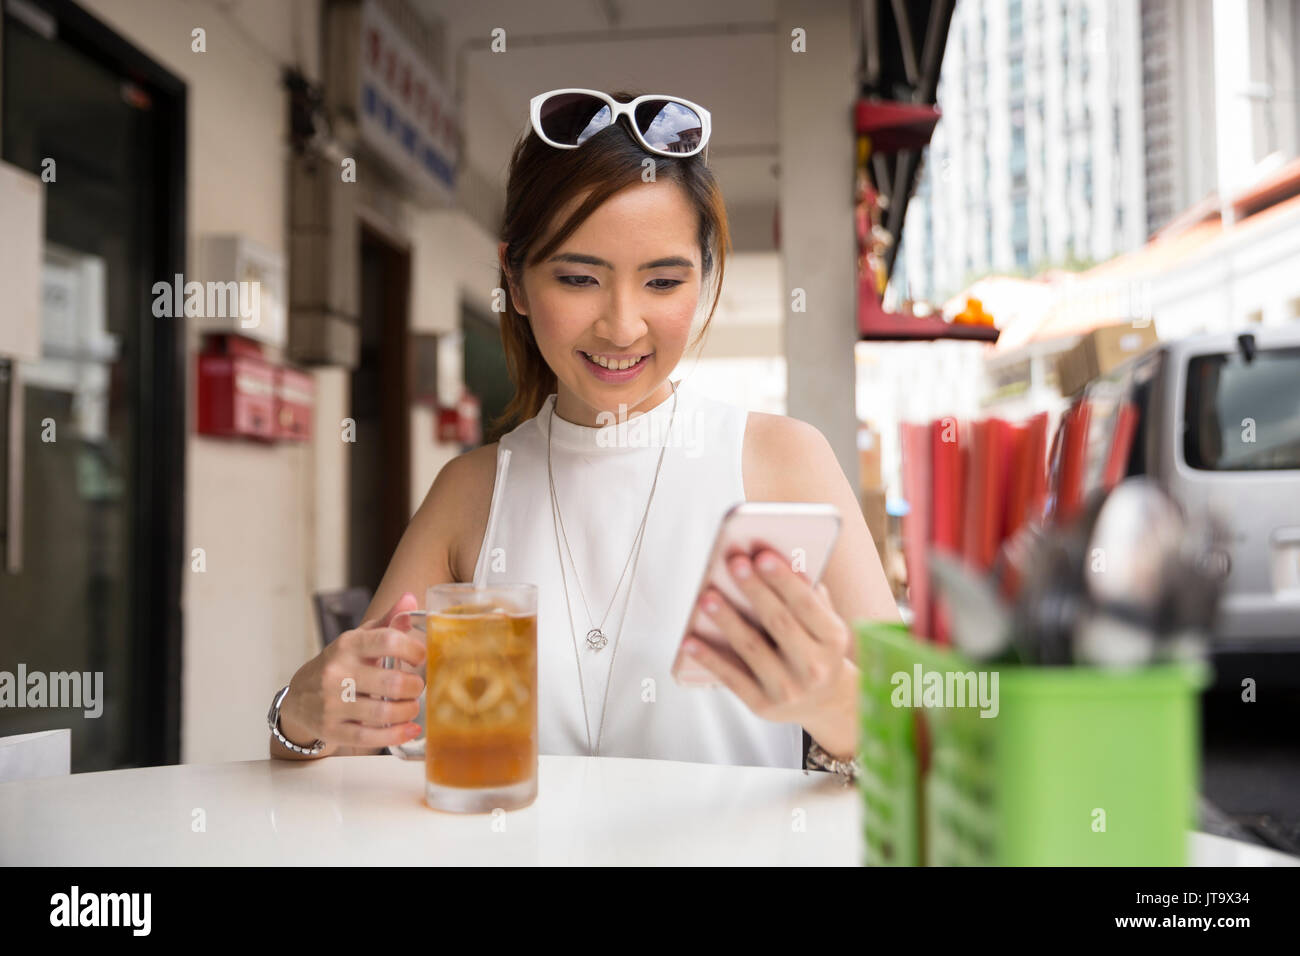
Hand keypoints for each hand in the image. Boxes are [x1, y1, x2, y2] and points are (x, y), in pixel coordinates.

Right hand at [280, 592, 426, 750]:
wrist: (298, 698)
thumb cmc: (339, 665)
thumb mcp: (358, 640)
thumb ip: (387, 622)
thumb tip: (410, 599)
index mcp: (347, 646)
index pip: (387, 640)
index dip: (414, 649)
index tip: (421, 657)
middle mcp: (337, 673)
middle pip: (391, 682)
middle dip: (415, 687)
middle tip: (418, 687)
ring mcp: (333, 704)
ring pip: (383, 712)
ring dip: (408, 711)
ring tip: (413, 706)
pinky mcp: (333, 730)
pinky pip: (370, 737)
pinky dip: (396, 734)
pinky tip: (410, 729)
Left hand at [681, 548, 851, 728]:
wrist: (823, 703)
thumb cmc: (816, 648)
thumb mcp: (823, 623)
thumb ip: (807, 594)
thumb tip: (775, 558)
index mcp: (833, 640)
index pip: (807, 604)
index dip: (784, 580)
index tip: (762, 555)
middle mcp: (814, 667)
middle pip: (778, 622)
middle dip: (754, 590)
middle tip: (734, 563)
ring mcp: (788, 689)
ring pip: (751, 648)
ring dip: (726, 620)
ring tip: (706, 597)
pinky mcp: (762, 705)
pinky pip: (731, 678)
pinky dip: (709, 658)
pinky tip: (690, 639)